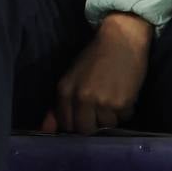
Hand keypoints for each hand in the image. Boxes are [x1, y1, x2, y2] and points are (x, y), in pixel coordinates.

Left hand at [40, 13, 153, 134]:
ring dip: (112, 116)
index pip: (66, 124)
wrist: (121, 40)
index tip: (84, 116)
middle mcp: (81, 98)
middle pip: (85, 129)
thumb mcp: (71, 78)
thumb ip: (59, 106)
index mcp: (65, 91)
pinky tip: (124, 93)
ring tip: (113, 98)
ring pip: (107, 125)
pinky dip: (126, 110)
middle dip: (93, 124)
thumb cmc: (95, 57)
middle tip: (100, 111)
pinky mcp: (122, 103)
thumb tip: (46, 130)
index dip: (76, 123)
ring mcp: (102, 102)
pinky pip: (124, 117)